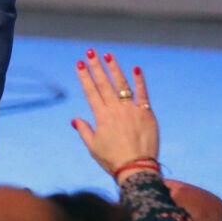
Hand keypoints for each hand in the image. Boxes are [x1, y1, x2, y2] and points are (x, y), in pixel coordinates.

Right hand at [70, 50, 157, 176]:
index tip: (80, 63)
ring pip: (121, 84)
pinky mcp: (146, 113)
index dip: (84, 76)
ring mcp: (131, 110)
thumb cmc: (112, 160)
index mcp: (101, 117)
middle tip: (90, 52)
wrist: (136, 168)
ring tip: (108, 55)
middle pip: (104, 83)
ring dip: (115, 68)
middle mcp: (115, 110)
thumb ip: (84, 130)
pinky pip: (143, 93)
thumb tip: (75, 119)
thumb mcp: (93, 147)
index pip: (91, 91)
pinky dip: (140, 80)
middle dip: (96, 66)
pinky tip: (136, 68)